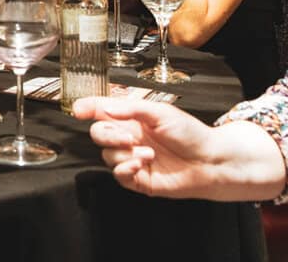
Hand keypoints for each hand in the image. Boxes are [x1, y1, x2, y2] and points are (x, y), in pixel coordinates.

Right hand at [72, 97, 224, 196]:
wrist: (210, 162)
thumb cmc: (190, 133)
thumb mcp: (161, 112)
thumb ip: (131, 108)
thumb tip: (104, 108)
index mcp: (132, 118)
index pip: (102, 111)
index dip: (88, 108)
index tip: (78, 110)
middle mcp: (129, 137)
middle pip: (99, 134)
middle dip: (108, 135)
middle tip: (128, 137)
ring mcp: (132, 158)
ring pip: (107, 156)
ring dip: (124, 154)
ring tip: (148, 153)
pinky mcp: (138, 179)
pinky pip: (118, 175)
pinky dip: (125, 169)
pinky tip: (141, 164)